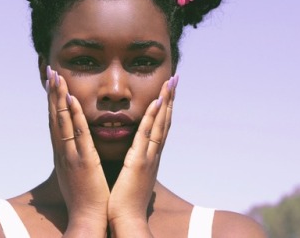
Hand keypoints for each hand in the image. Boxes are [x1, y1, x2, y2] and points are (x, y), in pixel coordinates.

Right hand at [46, 67, 109, 235]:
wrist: (88, 220)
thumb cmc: (86, 198)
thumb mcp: (77, 175)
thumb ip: (76, 159)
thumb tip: (75, 150)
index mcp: (64, 153)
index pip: (56, 122)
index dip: (53, 102)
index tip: (52, 84)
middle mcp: (63, 151)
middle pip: (54, 116)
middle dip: (52, 93)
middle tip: (50, 72)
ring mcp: (71, 155)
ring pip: (62, 120)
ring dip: (58, 97)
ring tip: (56, 76)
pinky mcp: (82, 160)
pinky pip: (76, 133)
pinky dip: (72, 115)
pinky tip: (71, 98)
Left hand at [108, 76, 176, 235]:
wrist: (126, 222)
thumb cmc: (124, 202)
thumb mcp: (131, 178)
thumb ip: (133, 164)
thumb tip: (132, 158)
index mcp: (148, 157)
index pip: (159, 127)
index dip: (164, 108)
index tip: (167, 90)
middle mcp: (153, 154)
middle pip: (165, 121)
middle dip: (170, 98)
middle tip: (175, 78)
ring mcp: (149, 157)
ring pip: (160, 124)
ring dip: (166, 101)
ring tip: (170, 81)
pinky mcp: (139, 162)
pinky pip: (147, 135)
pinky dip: (153, 118)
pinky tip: (157, 102)